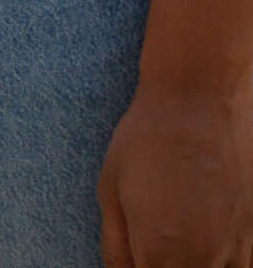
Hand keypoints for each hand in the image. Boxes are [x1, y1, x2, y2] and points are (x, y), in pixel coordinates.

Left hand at [98, 76, 252, 265]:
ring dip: (200, 263)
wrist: (203, 100)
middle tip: (158, 241)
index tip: (139, 258)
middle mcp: (208, 261)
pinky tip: (210, 231)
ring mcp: (243, 250)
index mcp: (162, 255)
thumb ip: (116, 248)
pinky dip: (229, 258)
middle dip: (166, 265)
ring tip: (183, 231)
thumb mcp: (111, 192)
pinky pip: (245, 262)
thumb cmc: (148, 140)